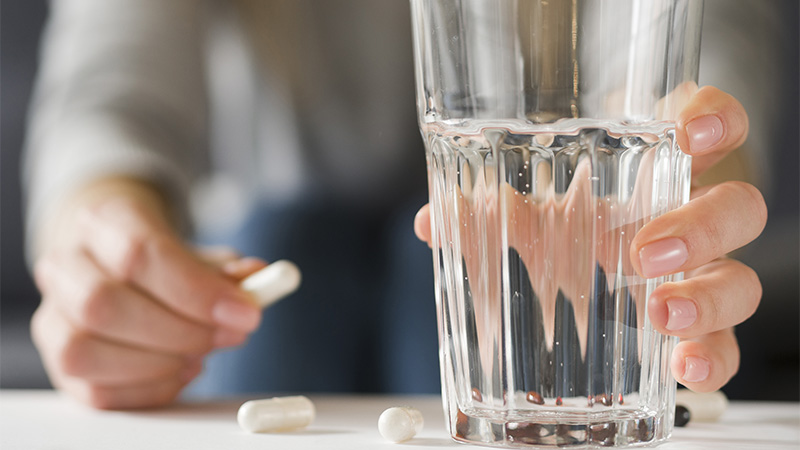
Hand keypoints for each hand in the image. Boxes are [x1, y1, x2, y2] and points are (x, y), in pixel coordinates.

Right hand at [30, 178, 265, 408]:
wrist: (116, 264)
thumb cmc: (165, 262)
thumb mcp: (200, 254)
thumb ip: (230, 271)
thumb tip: (256, 280)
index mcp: (104, 221)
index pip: (139, 252)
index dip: (196, 290)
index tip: (246, 312)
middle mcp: (65, 264)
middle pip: (105, 303)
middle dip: (181, 330)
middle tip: (232, 335)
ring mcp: (51, 316)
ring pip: (86, 351)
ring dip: (159, 363)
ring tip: (202, 353)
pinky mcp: (58, 364)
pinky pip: (95, 391)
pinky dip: (150, 389)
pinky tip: (181, 370)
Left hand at [414, 86, 765, 392]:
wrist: (595, 242)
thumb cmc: (573, 208)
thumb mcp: (538, 199)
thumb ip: (492, 208)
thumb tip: (434, 222)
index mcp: (661, 165)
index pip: (709, 124)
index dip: (714, 123)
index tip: (692, 136)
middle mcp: (694, 214)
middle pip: (737, 209)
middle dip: (701, 228)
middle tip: (645, 252)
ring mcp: (705, 272)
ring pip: (742, 279)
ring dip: (707, 299)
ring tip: (660, 313)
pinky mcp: (702, 325)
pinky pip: (726, 344)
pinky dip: (711, 358)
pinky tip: (682, 367)